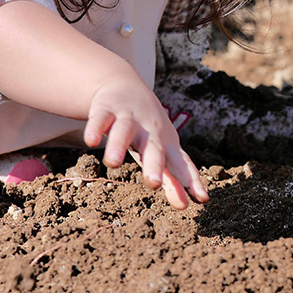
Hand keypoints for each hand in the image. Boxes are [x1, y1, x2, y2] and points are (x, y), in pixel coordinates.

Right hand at [84, 76, 208, 208]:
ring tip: (113, 164)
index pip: (181, 164)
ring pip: (123, 132)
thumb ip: (171, 179)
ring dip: (118, 146)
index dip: (190, 180)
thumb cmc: (148, 130)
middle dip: (154, 165)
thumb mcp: (161, 151)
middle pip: (153, 149)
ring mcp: (128, 118)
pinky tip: (90, 141)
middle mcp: (150, 130)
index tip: (201, 198)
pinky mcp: (106, 110)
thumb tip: (184, 206)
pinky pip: (100, 119)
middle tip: (153, 184)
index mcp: (167, 144)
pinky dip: (95, 129)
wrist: (126, 86)